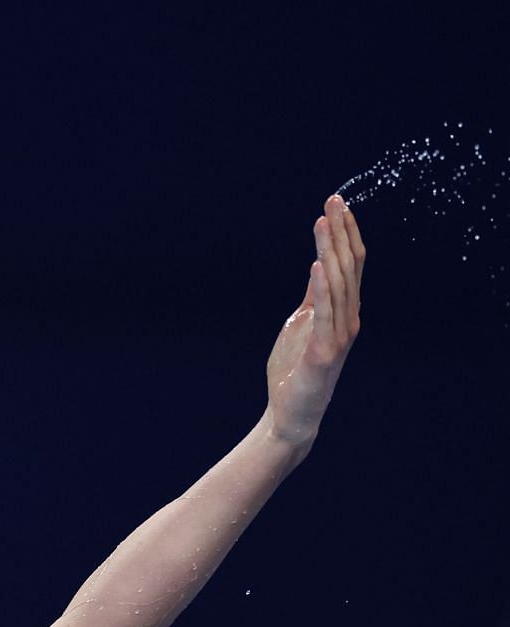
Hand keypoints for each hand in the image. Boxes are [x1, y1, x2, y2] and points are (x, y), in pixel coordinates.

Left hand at [264, 193, 364, 443]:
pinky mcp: (324, 350)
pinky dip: (321, 286)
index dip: (344, 233)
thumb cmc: (295, 370)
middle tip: (334, 199)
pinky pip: (325, 312)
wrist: (291, 413)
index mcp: (343, 311)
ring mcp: (339, 334)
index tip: (336, 203)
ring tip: (323, 221)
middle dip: (341, 231)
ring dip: (330, 249)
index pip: (349, 264)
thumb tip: (318, 264)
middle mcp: (348, 318)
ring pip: (339, 283)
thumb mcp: (303, 323)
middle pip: (348, 266)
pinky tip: (316, 263)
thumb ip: (314, 297)